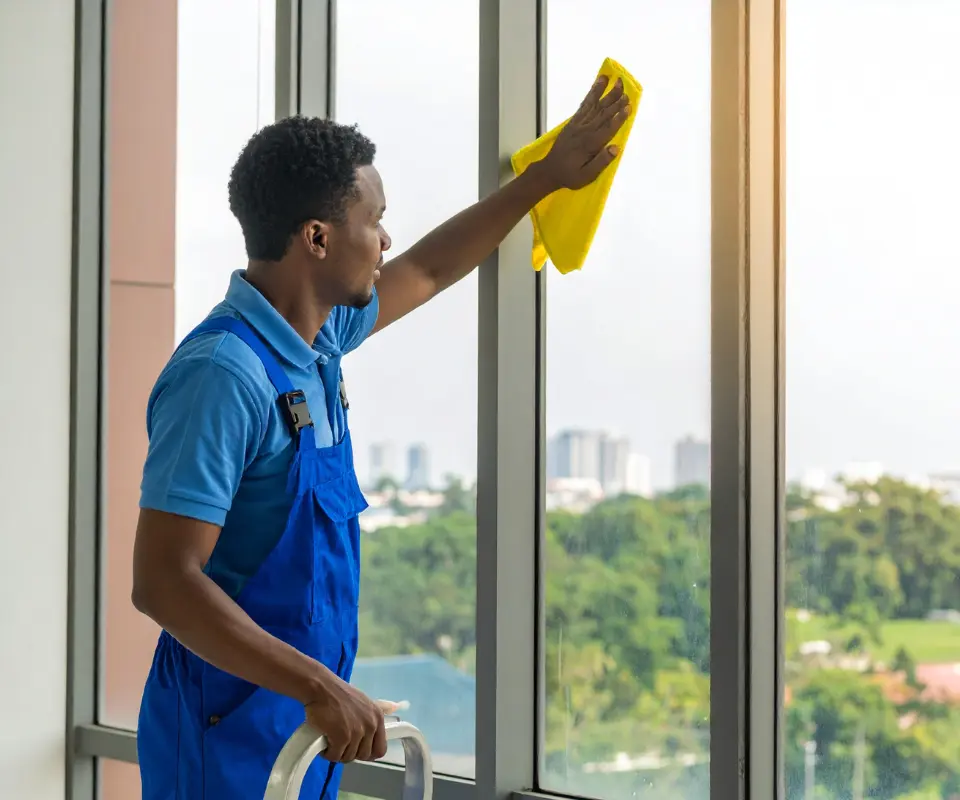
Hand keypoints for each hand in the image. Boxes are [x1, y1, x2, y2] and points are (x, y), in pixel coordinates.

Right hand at [304, 675, 386, 762]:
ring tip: (331, 738)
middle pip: (364, 755)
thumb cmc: (339, 694)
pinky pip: (335, 756)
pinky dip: (327, 753)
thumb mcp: (364, 700)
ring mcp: (357, 732)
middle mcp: (371, 725)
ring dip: (337, 752)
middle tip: (340, 742)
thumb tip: (396, 707)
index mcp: (377, 718)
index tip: (357, 749)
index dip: (368, 753)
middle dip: (350, 752)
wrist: (321, 688)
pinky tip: (324, 741)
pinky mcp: (342, 737)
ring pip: (348, 757)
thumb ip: (380, 707)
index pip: (381, 749)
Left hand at [536, 76, 630, 191]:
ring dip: (606, 92)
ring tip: (615, 80)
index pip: (608, 128)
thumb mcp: (586, 176)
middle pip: (603, 113)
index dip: (619, 117)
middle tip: (626, 87)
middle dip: (615, 100)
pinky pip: (584, 105)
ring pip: (595, 106)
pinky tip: (599, 84)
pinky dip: (592, 93)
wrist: (548, 171)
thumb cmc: (570, 175)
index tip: (629, 106)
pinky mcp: (573, 122)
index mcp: (590, 144)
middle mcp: (584, 131)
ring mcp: (577, 124)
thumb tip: (616, 148)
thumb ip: (601, 162)